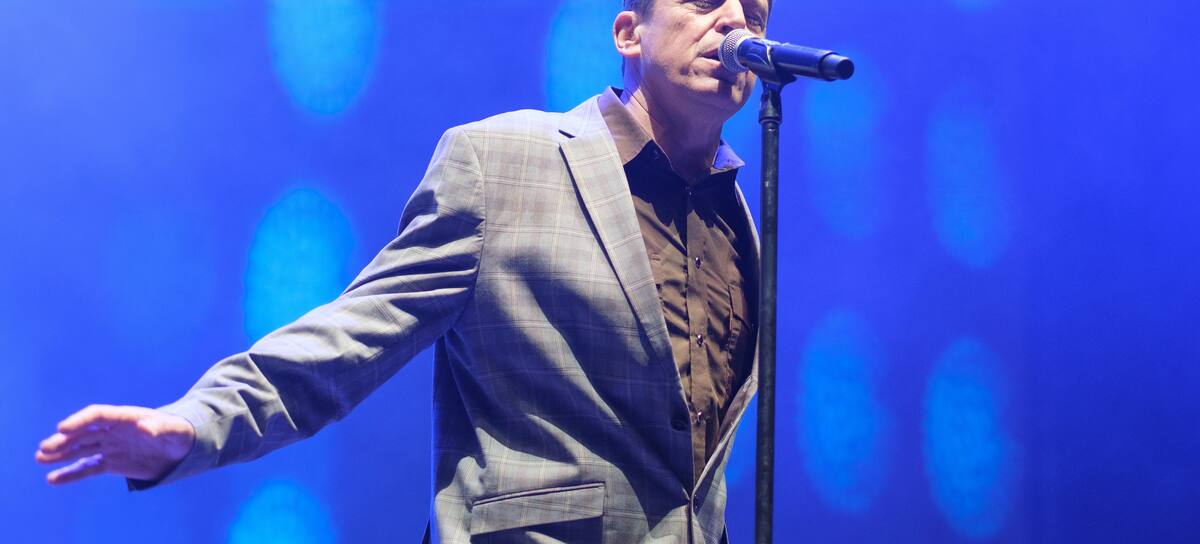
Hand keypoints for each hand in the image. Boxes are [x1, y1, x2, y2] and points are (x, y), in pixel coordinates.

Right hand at [35, 405, 194, 484]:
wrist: (180, 449)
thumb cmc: (178, 433)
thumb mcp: (174, 430)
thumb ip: (161, 427)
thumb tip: (145, 428)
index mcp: (125, 417)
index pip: (97, 415)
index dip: (80, 420)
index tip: (63, 428)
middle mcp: (113, 431)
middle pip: (84, 433)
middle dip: (64, 440)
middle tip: (45, 449)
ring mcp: (110, 447)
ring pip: (81, 450)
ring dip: (61, 454)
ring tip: (41, 458)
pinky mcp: (111, 463)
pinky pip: (87, 468)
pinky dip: (71, 473)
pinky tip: (54, 479)